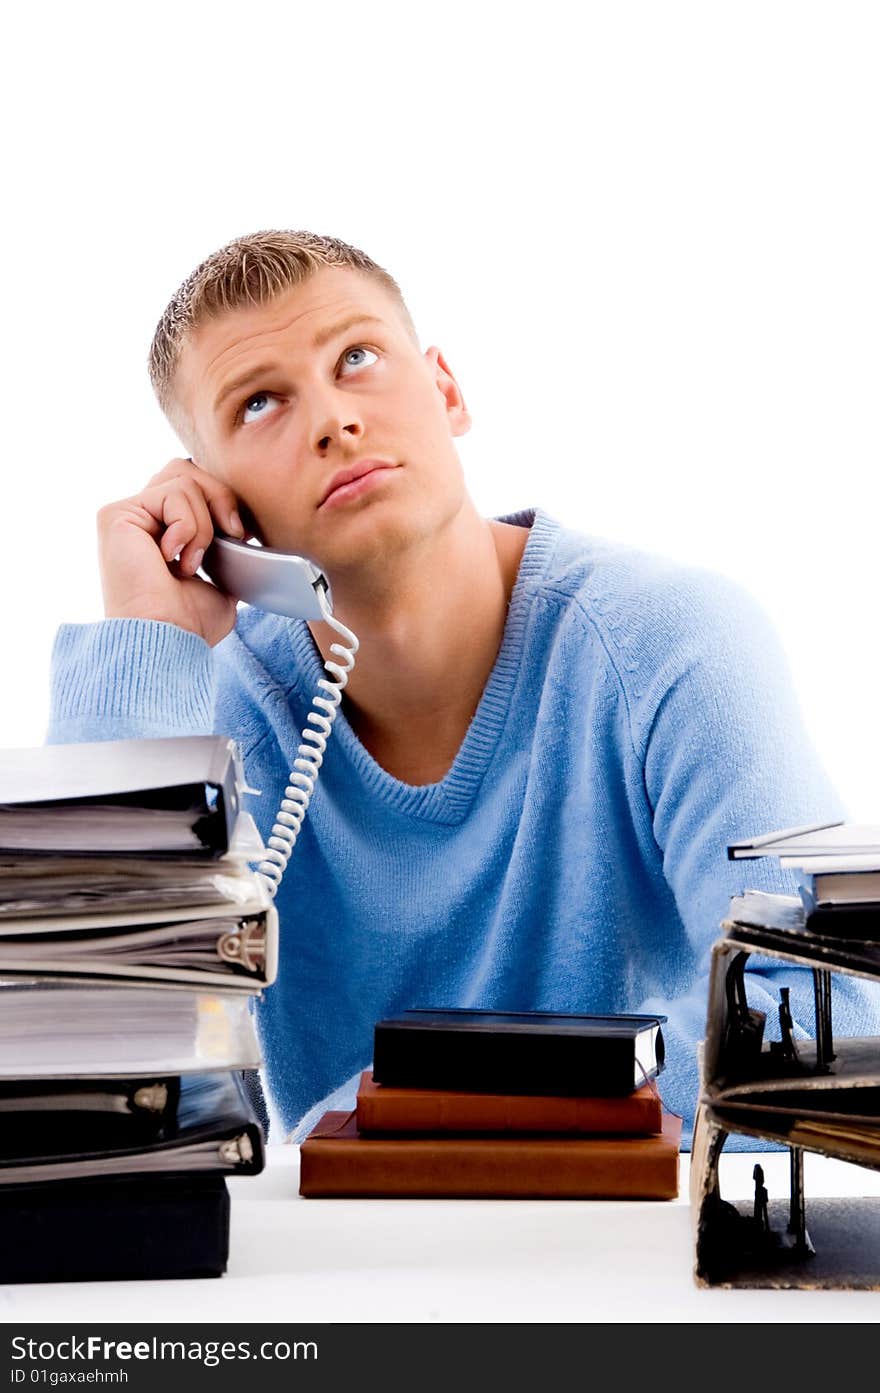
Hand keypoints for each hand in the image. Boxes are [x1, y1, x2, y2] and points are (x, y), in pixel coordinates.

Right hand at [97, 457, 249, 646]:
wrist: (167, 639)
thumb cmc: (189, 624)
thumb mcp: (222, 583)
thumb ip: (225, 552)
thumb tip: (244, 534)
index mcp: (160, 531)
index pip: (193, 487)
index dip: (222, 501)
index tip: (241, 535)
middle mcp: (139, 519)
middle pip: (186, 470)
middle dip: (219, 497)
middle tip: (233, 534)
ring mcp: (126, 515)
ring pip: (183, 479)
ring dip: (203, 523)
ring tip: (192, 561)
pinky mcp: (117, 514)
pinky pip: (172, 493)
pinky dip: (188, 526)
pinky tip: (173, 559)